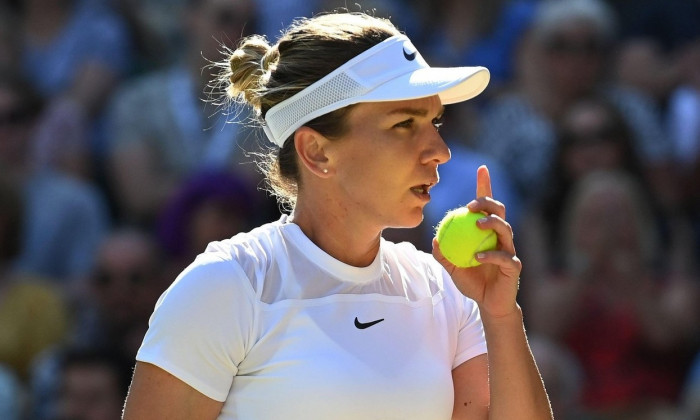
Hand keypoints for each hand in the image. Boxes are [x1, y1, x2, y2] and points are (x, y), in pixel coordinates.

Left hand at [432, 165, 521, 317]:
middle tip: (471, 205)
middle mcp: (501, 237)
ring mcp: (509, 250)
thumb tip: (433, 238)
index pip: (488, 205)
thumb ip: (443, 253)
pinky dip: (491, 254)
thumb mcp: (452, 267)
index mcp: (487, 233)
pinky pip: (504, 257)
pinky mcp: (514, 267)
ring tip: (477, 224)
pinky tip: (478, 256)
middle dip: (488, 202)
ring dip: (491, 223)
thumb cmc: (472, 282)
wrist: (489, 304)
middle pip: (499, 212)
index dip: (486, 186)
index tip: (482, 168)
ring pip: (506, 229)